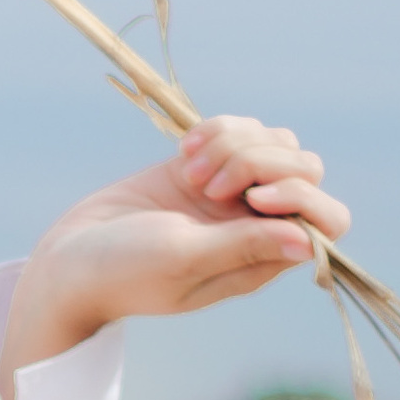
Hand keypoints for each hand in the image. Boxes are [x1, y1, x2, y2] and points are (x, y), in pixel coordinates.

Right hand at [0, 117, 351, 381]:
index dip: (305, 197)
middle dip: (264, 162)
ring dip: (236, 143)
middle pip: (306, 169)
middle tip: (210, 185)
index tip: (257, 197)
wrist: (74, 256)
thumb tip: (309, 243)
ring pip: (276, 142)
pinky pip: (242, 127)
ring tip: (192, 171)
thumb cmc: (126, 272)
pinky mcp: (211, 164)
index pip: (325, 220)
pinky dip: (217, 130)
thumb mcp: (186, 260)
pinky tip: (183, 154)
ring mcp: (235, 194)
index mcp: (262, 261)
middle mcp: (257, 226)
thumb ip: (246, 248)